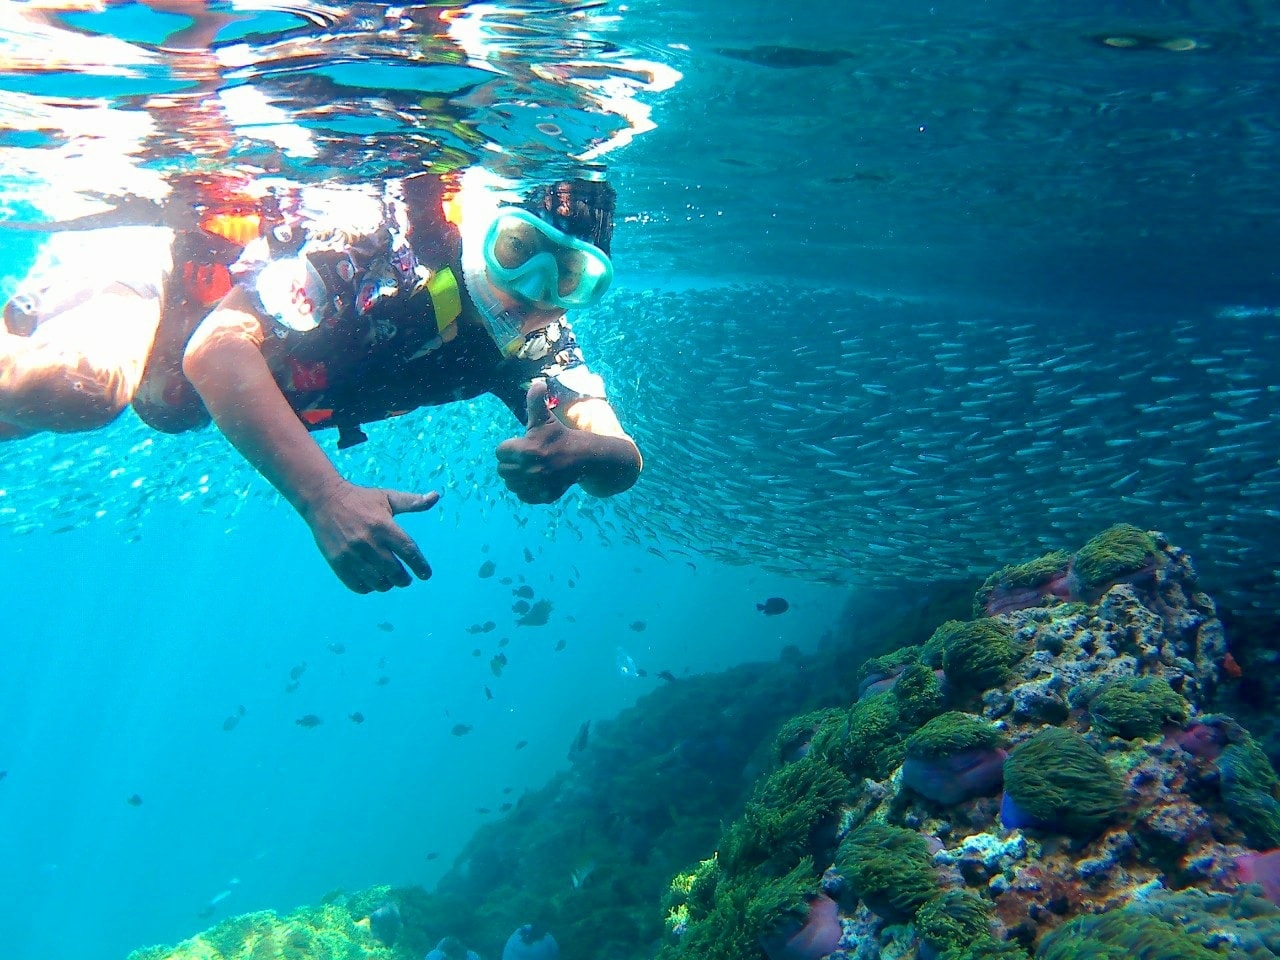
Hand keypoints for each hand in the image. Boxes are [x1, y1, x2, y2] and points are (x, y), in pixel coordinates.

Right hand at [304, 479, 439, 592]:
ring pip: (377, 581)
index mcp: (384, 526)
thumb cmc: (360, 499)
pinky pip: (358, 585)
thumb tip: (436, 496)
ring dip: (387, 584)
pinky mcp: (338, 562)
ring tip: (389, 580)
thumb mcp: (388, 497)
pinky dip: (368, 587)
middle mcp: (368, 542)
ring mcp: (352, 554)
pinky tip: (372, 581)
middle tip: (406, 579)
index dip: (420, 565)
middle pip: (394, 572)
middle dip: (404, 579)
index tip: (426, 574)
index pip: (409, 551)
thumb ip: (413, 502)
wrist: (323, 499)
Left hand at [495, 380, 584, 503]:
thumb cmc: (560, 436)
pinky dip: (525, 489)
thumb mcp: (545, 418)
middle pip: (502, 470)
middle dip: (510, 462)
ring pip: (510, 484)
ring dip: (516, 477)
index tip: (521, 444)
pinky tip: (534, 479)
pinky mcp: (541, 496)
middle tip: (524, 456)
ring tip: (529, 467)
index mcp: (525, 450)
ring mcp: (535, 485)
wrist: (582, 458)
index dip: (508, 447)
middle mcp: (528, 470)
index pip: (500, 452)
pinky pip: (521, 495)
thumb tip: (538, 382)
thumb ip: (536, 401)